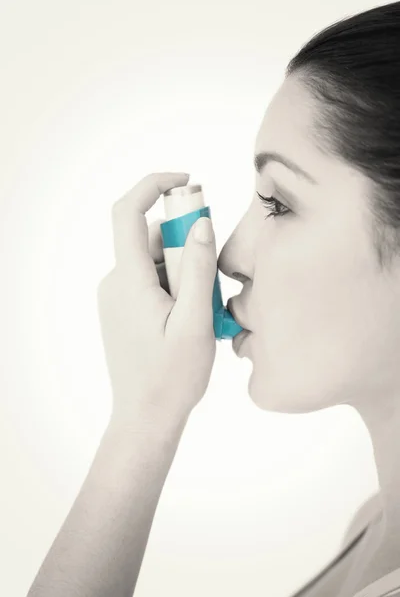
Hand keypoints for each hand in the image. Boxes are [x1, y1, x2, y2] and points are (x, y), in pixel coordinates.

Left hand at [97, 172, 217, 427]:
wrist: (145, 416)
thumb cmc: (172, 376)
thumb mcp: (195, 321)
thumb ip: (199, 268)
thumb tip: (201, 223)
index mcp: (129, 280)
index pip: (127, 212)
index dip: (153, 186)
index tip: (186, 182)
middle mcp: (116, 282)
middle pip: (150, 238)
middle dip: (185, 243)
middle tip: (213, 275)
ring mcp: (117, 296)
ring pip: (154, 260)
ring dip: (184, 269)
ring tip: (203, 308)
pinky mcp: (122, 309)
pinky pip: (150, 279)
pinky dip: (174, 284)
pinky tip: (190, 315)